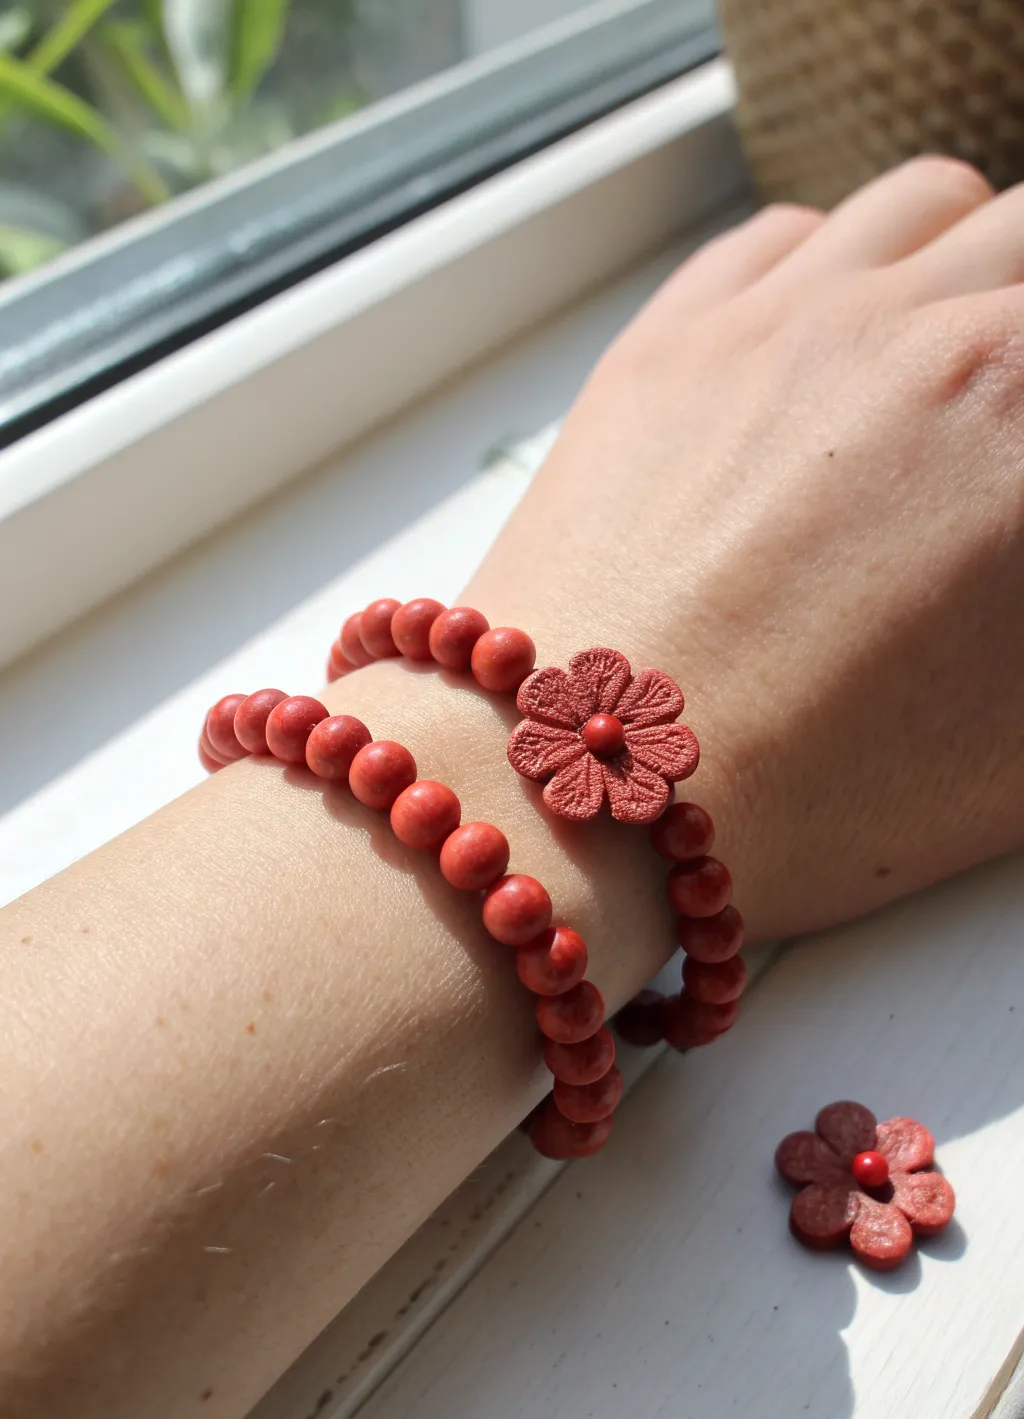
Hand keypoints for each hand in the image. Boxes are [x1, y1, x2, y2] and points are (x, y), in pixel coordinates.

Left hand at [467, 157, 1023, 938]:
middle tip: (1000, 430)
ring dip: (968, 265)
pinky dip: (837, 266)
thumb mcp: (1020, 743)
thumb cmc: (815, 795)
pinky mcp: (674, 339)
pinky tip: (832, 348)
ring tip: (952, 361)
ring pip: (931, 206)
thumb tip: (1013, 541)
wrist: (588, 796)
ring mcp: (783, 319)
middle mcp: (919, 332)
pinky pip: (788, 234)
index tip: (1008, 494)